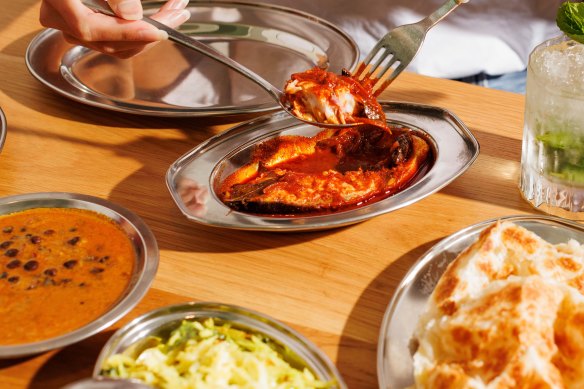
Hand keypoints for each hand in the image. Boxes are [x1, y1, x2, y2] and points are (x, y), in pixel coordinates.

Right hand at [39, 0, 190, 57]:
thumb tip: (131, 15)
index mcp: (58, 6)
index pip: (94, 30)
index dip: (130, 33)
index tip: (160, 31)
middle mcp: (64, 24)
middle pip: (114, 43)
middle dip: (152, 30)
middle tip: (179, 12)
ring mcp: (76, 30)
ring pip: (120, 45)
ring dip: (152, 32)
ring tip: (176, 12)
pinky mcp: (91, 27)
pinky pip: (119, 40)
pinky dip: (142, 31)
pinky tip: (162, 18)